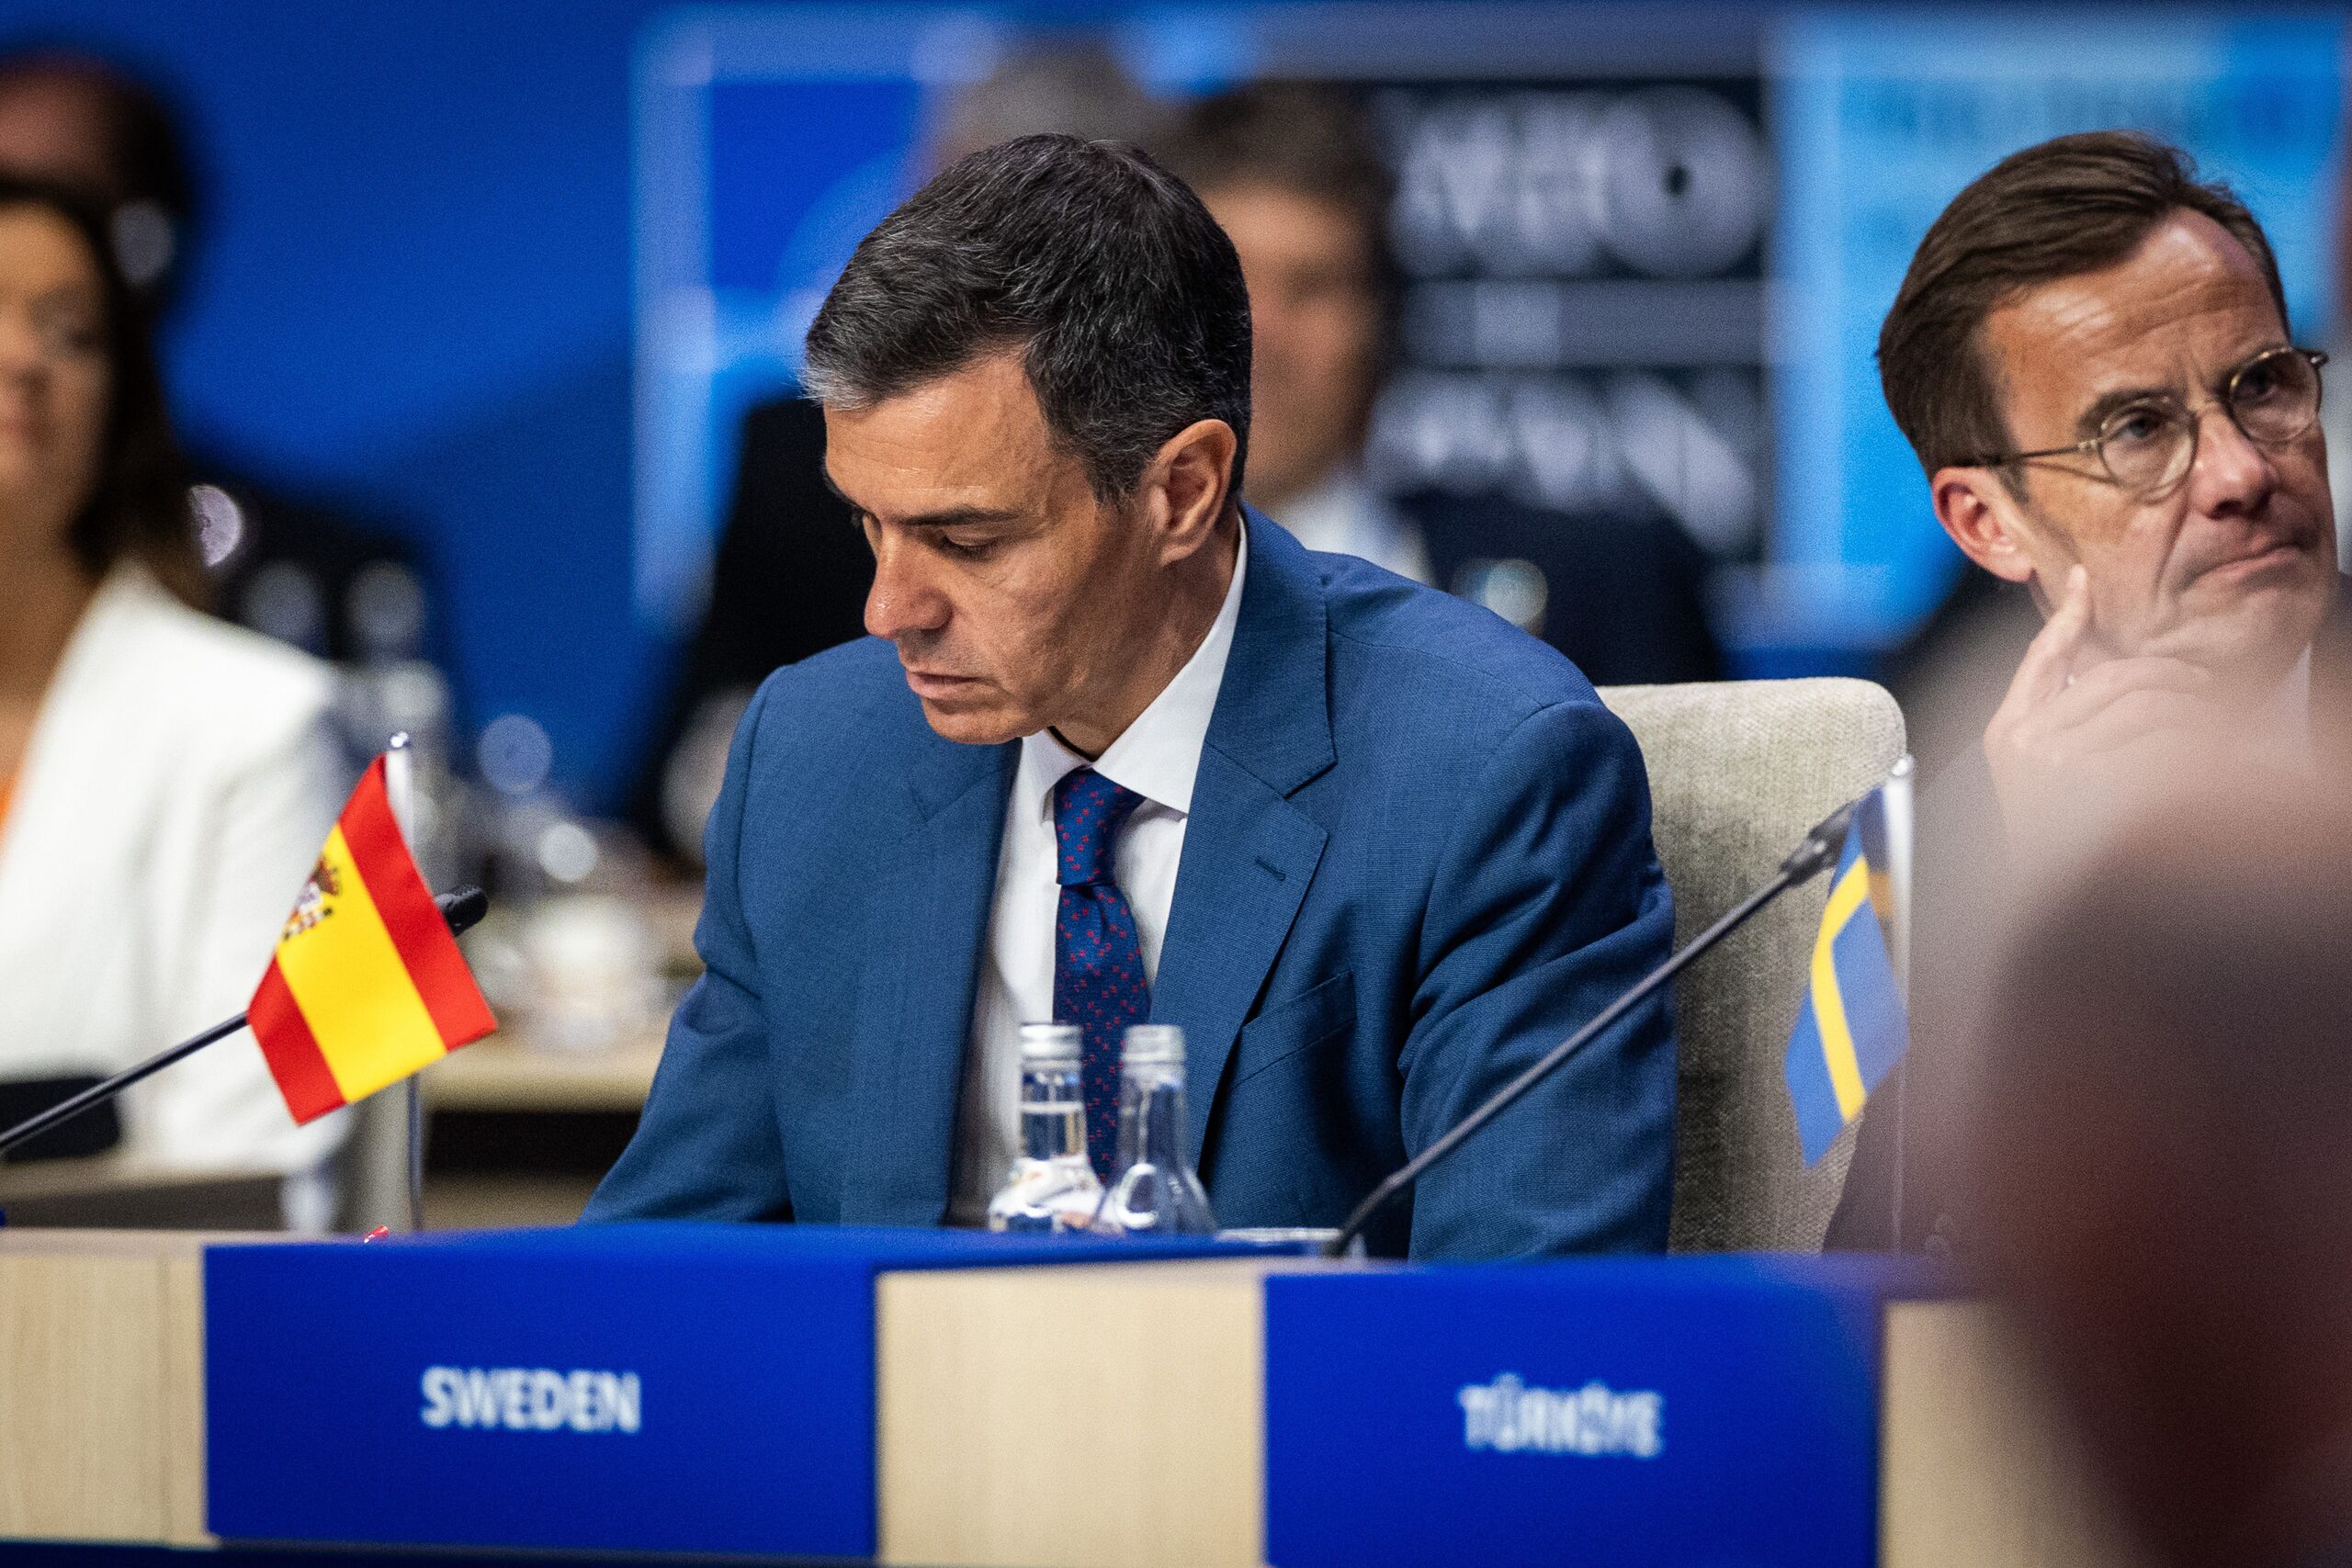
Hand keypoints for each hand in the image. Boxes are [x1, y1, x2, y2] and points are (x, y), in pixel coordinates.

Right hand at [1982, 566, 2216, 848]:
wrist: (2046, 895)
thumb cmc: (2049, 833)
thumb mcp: (2033, 771)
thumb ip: (2057, 720)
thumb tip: (2108, 671)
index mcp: (2007, 731)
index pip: (2040, 657)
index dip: (2065, 614)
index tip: (2083, 578)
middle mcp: (2027, 740)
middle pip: (2112, 677)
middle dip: (2166, 674)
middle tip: (2199, 685)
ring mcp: (2060, 762)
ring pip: (2145, 705)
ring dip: (2188, 710)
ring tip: (2208, 722)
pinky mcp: (2097, 785)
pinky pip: (2162, 745)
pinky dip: (2193, 747)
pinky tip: (2204, 757)